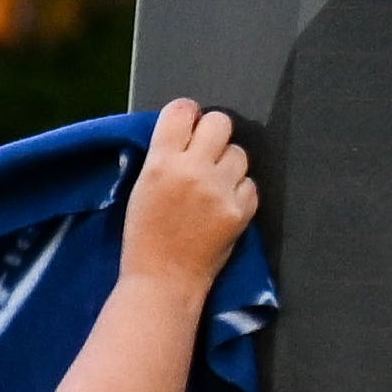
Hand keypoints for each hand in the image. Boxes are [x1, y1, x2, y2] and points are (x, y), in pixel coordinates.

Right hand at [125, 100, 258, 290]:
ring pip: (239, 153)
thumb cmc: (144, 237)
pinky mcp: (241, 209)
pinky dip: (238, 191)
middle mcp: (193, 170)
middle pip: (220, 122)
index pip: (182, 111)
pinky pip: (250, 183)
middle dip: (214, 134)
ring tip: (213, 186)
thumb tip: (189, 131)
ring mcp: (220, 190)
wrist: (163, 280)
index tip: (187, 128)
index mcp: (160, 163)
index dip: (187, 116)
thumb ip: (164, 156)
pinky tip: (222, 206)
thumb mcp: (141, 188)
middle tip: (205, 154)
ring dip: (228, 165)